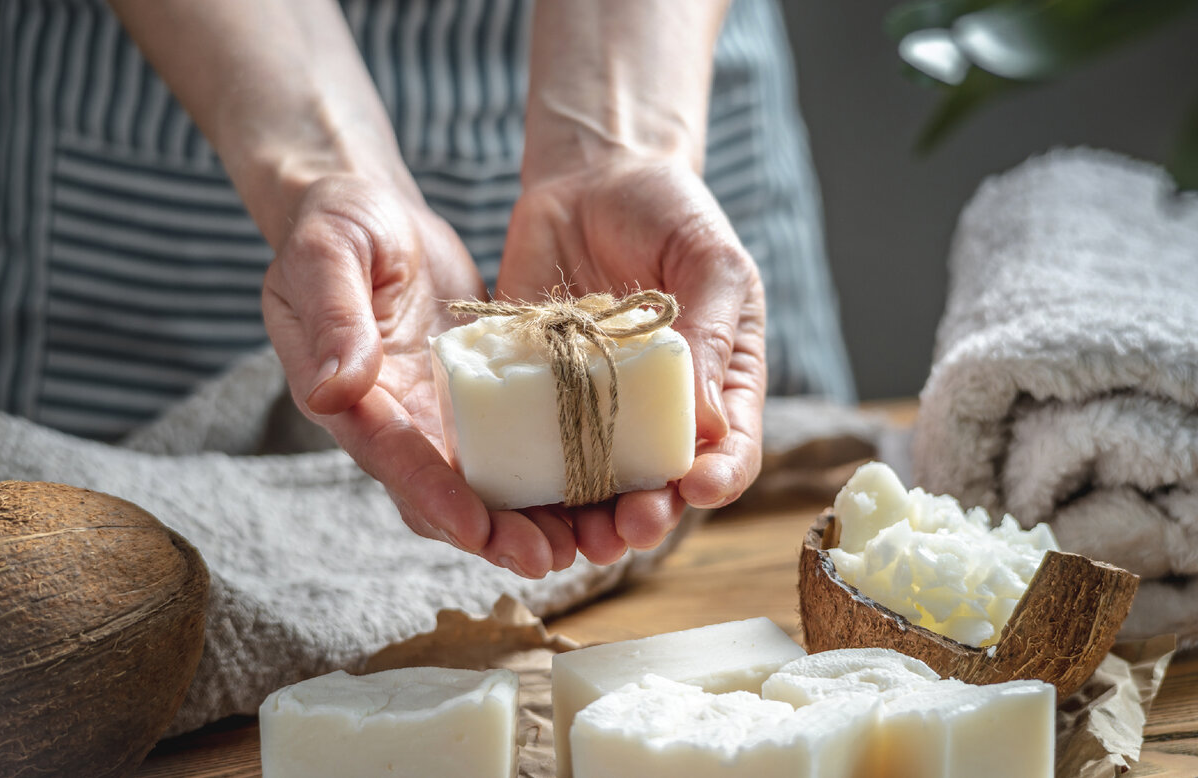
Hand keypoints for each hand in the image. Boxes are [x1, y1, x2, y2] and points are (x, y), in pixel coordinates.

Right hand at [262, 174, 579, 576]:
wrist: (371, 213)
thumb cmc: (338, 223)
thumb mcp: (329, 256)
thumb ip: (334, 319)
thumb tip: (335, 393)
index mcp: (352, 398)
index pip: (392, 459)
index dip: (434, 497)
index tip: (477, 529)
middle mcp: (396, 422)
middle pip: (445, 495)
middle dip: (495, 533)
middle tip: (549, 558)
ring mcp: (438, 416)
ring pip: (487, 484)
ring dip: (532, 519)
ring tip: (586, 543)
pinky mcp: (478, 399)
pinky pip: (515, 445)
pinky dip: (551, 472)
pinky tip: (601, 490)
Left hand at [496, 157, 766, 564]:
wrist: (591, 176)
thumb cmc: (670, 210)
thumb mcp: (708, 259)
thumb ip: (710, 332)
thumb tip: (709, 422)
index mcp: (717, 382)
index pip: (730, 448)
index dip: (719, 476)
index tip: (698, 486)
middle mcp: (658, 409)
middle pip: (661, 484)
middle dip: (648, 514)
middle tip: (628, 526)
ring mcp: (595, 406)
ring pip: (595, 483)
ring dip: (586, 519)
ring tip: (575, 539)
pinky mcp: (538, 392)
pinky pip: (533, 443)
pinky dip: (527, 477)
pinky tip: (515, 496)